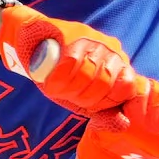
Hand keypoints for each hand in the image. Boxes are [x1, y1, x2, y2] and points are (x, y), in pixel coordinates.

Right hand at [0, 4, 137, 115]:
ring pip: (88, 72)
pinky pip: (72, 61)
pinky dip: (59, 75)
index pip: (126, 87)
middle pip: (104, 82)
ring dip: (68, 86)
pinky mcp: (73, 33)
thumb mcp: (82, 100)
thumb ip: (103, 113)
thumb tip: (124, 124)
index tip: (85, 101)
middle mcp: (112, 50)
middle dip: (82, 96)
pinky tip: (52, 76)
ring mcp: (94, 39)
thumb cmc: (60, 75)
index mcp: (119, 67)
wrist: (32, 43)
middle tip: (67, 93)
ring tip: (57, 85)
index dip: (104, 101)